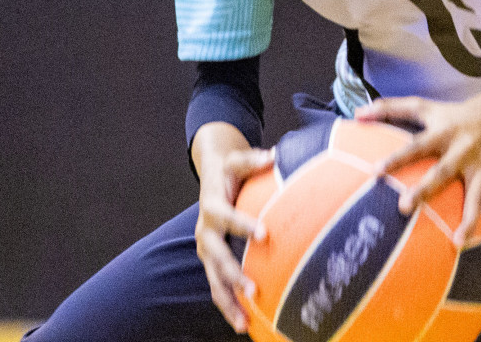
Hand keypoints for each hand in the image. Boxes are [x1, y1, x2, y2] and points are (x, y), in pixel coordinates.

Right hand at [193, 139, 272, 334]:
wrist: (211, 182)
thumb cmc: (230, 173)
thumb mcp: (236, 161)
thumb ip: (252, 159)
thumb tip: (275, 155)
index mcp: (213, 206)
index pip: (228, 216)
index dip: (244, 225)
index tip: (265, 234)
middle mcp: (205, 232)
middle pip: (217, 257)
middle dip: (233, 274)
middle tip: (254, 289)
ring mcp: (207, 251)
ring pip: (214, 280)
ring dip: (229, 301)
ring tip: (244, 323)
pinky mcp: (211, 263)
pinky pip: (218, 288)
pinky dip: (229, 306)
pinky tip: (245, 325)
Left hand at [357, 95, 480, 257]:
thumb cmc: (450, 116)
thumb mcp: (422, 106)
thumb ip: (389, 108)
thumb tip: (357, 114)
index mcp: (443, 133)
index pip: (416, 145)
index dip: (397, 158)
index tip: (376, 171)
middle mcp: (463, 151)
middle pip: (444, 172)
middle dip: (426, 190)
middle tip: (404, 208)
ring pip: (476, 196)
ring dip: (469, 220)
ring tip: (457, 242)